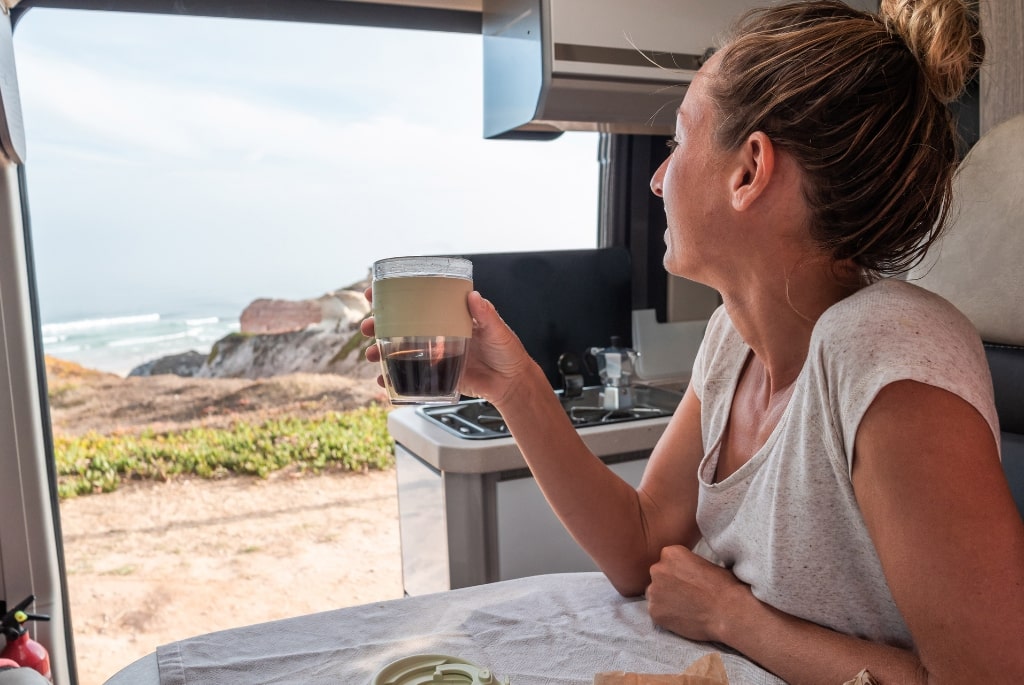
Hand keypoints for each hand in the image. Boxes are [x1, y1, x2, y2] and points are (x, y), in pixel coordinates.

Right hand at [359, 287, 535, 405]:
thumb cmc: (508, 353)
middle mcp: (438, 332)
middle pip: (400, 325)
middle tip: (366, 327)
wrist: (512, 384)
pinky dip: (393, 380)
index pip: (418, 300)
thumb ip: (486, 315)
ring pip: (400, 350)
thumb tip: (475, 297)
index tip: (374, 292)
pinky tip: (382, 382)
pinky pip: (410, 377)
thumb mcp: (498, 330)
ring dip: (381, 352)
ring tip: (371, 355)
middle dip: (378, 325)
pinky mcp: (437, 375)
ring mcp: (435, 354)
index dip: (394, 296)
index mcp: (449, 316)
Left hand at [646, 545, 749, 643]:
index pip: (667, 561)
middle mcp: (657, 569)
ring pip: (655, 595)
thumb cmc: (723, 586)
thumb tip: (680, 571)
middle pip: (658, 577)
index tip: (688, 580)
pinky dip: (666, 615)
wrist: (728, 612)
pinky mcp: (654, 612)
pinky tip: (683, 617)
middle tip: (686, 595)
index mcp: (670, 553)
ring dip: (665, 600)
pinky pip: (656, 612)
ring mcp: (654, 591)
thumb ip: (685, 564)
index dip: (677, 572)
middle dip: (668, 585)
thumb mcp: (702, 563)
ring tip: (686, 608)